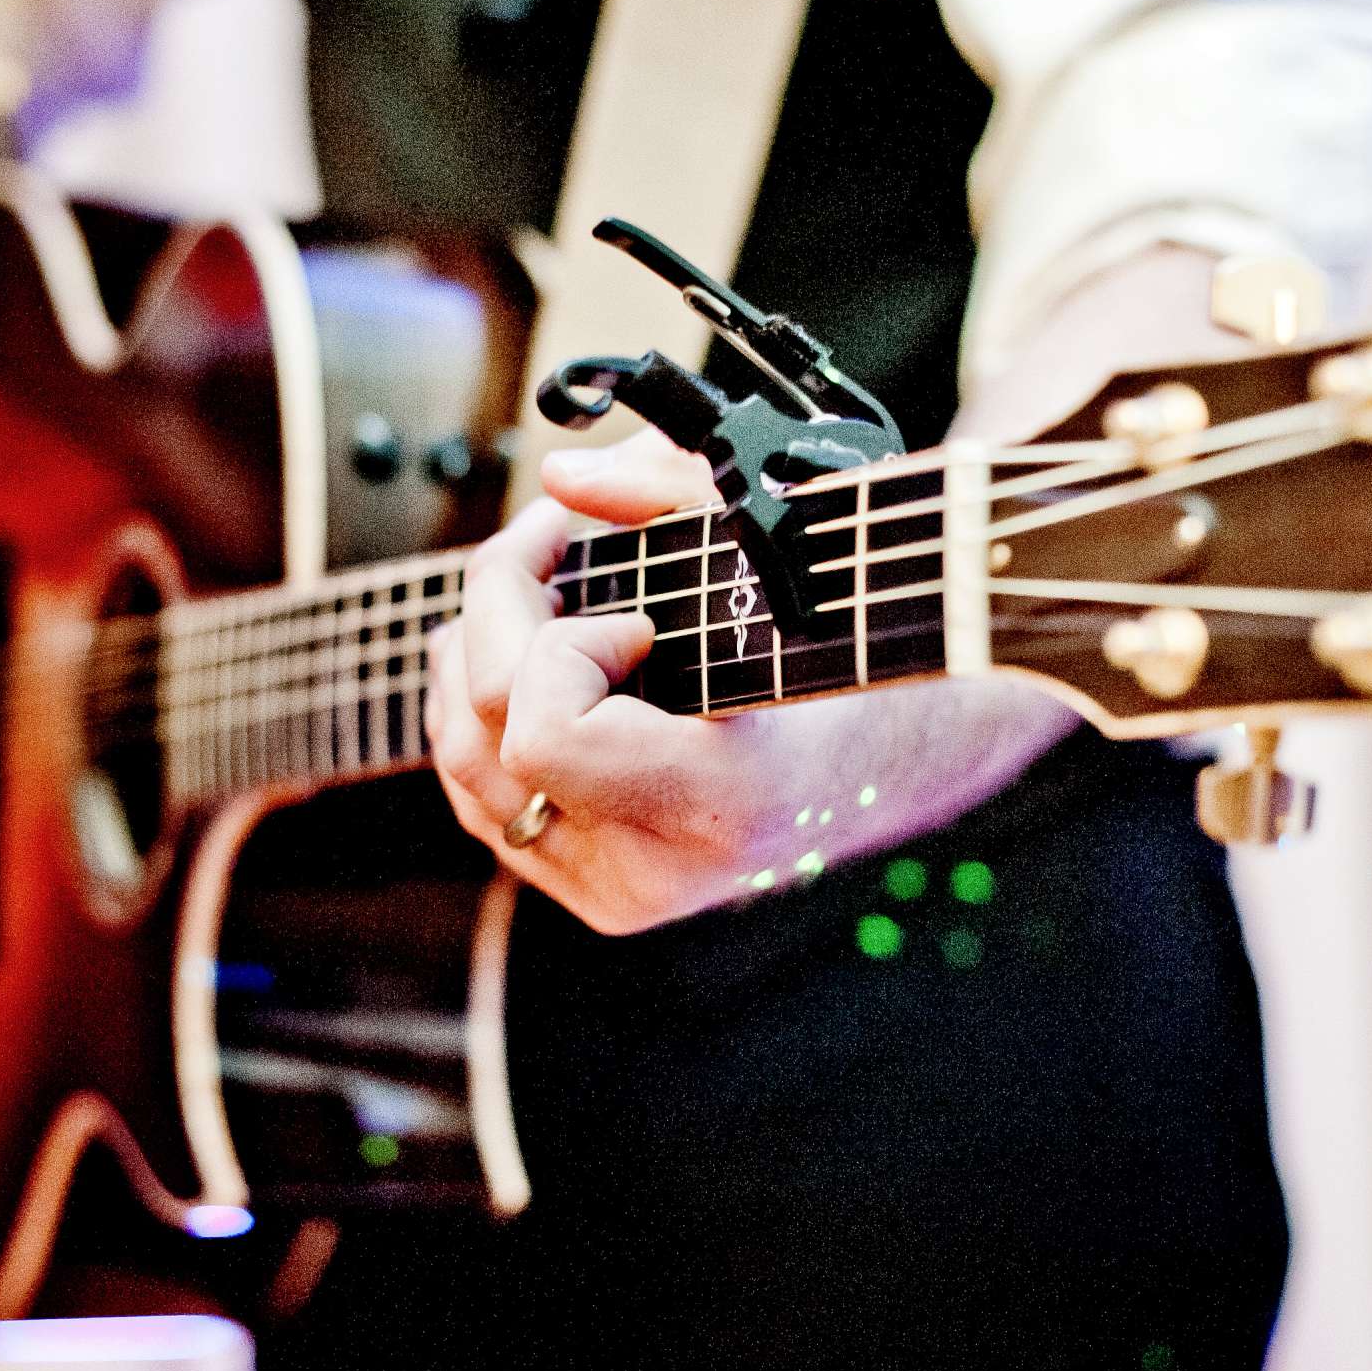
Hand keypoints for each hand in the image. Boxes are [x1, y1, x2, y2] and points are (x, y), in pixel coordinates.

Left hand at [426, 429, 1074, 933]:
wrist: (908, 750)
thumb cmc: (854, 641)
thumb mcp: (782, 547)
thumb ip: (670, 497)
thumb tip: (561, 478)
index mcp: (720, 802)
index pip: (549, 733)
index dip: (561, 645)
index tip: (632, 612)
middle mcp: (656, 870)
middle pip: (488, 737)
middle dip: (500, 610)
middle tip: (554, 538)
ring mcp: (616, 892)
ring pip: (463, 768)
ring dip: (473, 653)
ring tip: (534, 584)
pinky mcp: (593, 891)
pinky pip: (482, 799)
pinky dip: (478, 715)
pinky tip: (524, 652)